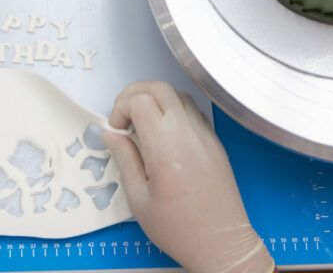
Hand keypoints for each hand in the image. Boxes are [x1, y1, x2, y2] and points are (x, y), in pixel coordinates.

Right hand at [102, 82, 274, 272]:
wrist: (221, 244)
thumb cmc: (180, 229)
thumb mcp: (138, 199)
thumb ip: (124, 159)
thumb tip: (111, 135)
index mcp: (166, 148)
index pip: (141, 101)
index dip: (121, 108)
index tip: (116, 129)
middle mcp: (188, 135)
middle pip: (160, 88)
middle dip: (135, 94)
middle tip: (124, 117)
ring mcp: (205, 136)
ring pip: (178, 95)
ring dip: (156, 101)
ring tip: (143, 126)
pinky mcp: (215, 142)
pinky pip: (193, 112)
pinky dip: (174, 111)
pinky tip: (164, 135)